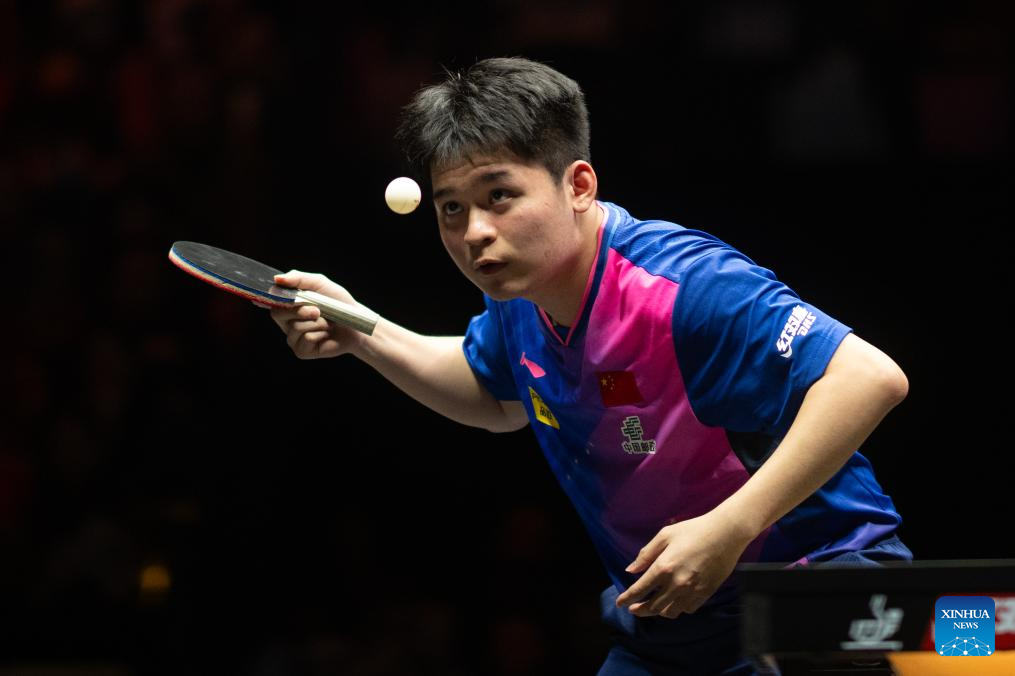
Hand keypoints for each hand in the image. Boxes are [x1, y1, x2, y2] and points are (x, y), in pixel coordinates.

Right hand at [266, 270, 367, 358]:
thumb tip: (277, 279)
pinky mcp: (301, 351)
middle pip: (277, 314)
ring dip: (316, 322)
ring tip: (327, 323)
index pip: (271, 300)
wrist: (356, 325)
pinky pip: (306, 339)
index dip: (277, 297)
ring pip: (295, 327)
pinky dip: (320, 333)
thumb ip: (299, 279)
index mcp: (288, 306)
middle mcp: (287, 322)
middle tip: (317, 310)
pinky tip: (326, 333)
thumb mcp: (320, 284)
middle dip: (299, 310)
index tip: (292, 296)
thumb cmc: (339, 304)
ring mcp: (293, 337)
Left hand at [615, 510, 752, 618]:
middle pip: (653, 606)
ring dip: (658, 612)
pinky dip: (678, 609)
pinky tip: (674, 603)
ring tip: (653, 607)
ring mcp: (692, 591)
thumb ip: (646, 554)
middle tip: (633, 609)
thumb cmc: (693, 530)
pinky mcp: (705, 593)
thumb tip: (631, 570)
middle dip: (640, 609)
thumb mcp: (665, 536)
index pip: (640, 589)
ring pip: (670, 612)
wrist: (725, 534)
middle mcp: (676, 583)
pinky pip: (688, 609)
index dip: (627, 598)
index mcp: (663, 567)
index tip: (620, 603)